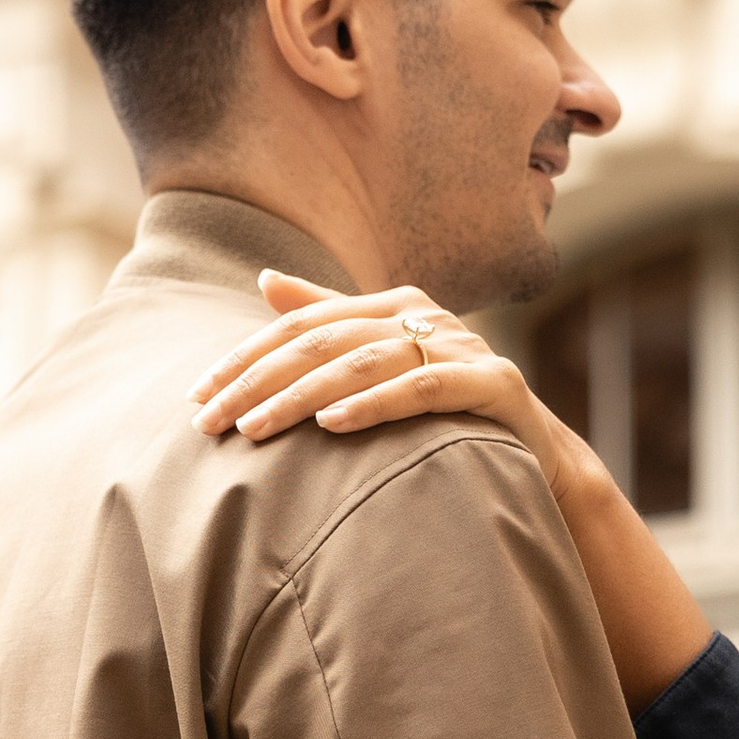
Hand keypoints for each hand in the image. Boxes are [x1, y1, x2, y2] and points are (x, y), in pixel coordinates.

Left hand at [192, 275, 590, 504]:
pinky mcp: (493, 385)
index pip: (302, 325)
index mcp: (393, 305)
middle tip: (208, 422)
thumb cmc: (451, 414)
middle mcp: (426, 316)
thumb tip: (266, 281)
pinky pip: (423, 389)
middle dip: (257, 381)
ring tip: (255, 429)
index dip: (246, 357)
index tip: (198, 395)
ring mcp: (462, 347)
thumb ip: (331, 322)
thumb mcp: (386, 365)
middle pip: (323, 342)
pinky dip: (374, 404)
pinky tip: (333, 424)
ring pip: (364, 363)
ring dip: (301, 397)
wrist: (540, 457)